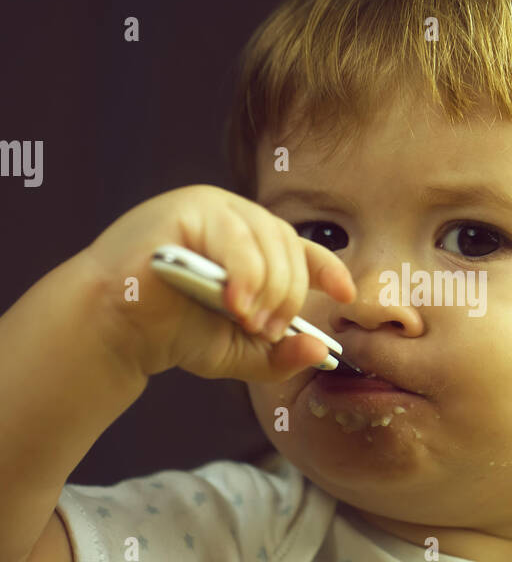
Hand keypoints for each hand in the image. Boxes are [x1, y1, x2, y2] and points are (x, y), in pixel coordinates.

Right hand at [83, 184, 355, 380]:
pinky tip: (235, 302)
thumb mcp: (236, 350)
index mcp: (250, 242)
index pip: (301, 246)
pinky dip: (244, 273)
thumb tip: (320, 350)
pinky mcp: (186, 209)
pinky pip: (234, 237)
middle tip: (269, 330)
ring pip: (267, 241)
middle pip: (288, 246)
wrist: (114, 328)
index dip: (328, 268)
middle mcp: (234, 217)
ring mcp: (210, 208)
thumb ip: (278, 354)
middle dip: (289, 294)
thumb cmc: (172, 331)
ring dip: (269, 287)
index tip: (346, 295)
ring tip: (248, 320)